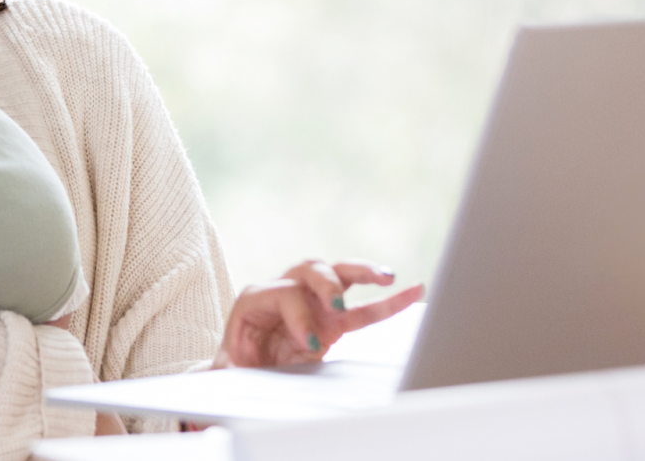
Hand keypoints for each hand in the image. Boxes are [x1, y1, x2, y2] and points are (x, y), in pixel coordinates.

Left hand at [213, 260, 422, 368]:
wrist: (239, 376)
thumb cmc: (233, 372)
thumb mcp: (230, 370)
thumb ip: (240, 368)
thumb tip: (244, 376)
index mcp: (254, 301)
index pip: (283, 293)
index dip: (300, 315)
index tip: (311, 345)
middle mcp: (283, 291)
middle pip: (308, 269)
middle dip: (327, 283)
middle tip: (337, 306)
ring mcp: (310, 302)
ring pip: (337, 274)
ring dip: (362, 273)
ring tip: (387, 277)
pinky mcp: (332, 320)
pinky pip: (362, 308)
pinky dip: (388, 300)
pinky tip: (413, 291)